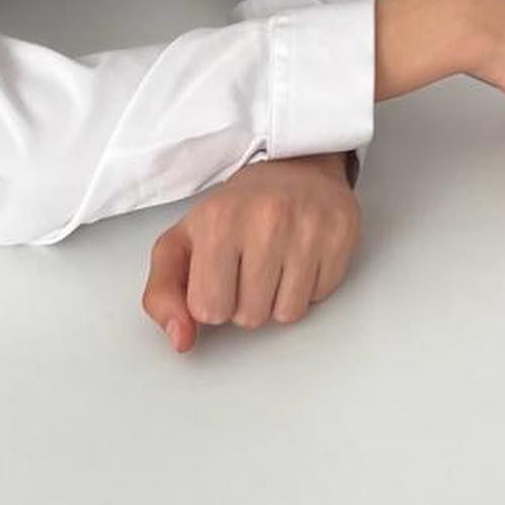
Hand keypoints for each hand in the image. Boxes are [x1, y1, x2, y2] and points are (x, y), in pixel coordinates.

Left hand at [142, 152, 360, 351]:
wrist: (292, 164)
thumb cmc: (234, 210)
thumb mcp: (180, 243)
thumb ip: (162, 294)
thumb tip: (182, 340)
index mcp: (218, 222)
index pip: (209, 310)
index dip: (213, 300)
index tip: (220, 273)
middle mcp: (266, 220)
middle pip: (250, 317)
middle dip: (247, 301)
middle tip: (250, 264)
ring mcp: (309, 226)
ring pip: (287, 314)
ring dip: (278, 299)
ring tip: (275, 262)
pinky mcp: (342, 232)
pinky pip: (320, 297)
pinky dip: (309, 285)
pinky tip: (301, 256)